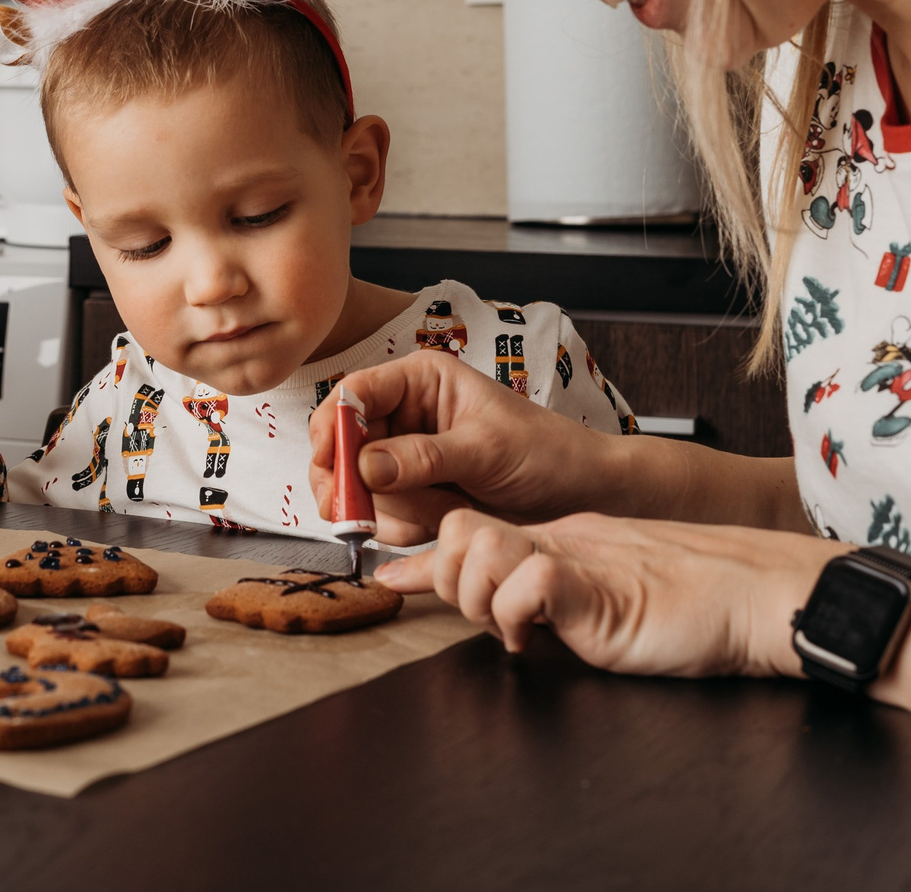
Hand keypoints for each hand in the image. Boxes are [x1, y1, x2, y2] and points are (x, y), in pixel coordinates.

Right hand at [307, 352, 620, 544]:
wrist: (582, 494)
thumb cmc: (547, 453)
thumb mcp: (487, 450)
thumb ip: (425, 456)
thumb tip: (366, 465)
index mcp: (421, 381)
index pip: (354, 394)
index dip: (333, 426)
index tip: (328, 462)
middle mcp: (406, 415)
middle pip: (344, 446)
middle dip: (353, 483)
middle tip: (355, 514)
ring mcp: (406, 457)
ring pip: (360, 487)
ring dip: (392, 511)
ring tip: (441, 511)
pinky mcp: (414, 494)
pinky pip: (382, 515)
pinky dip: (403, 528)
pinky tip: (438, 524)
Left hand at [379, 505, 839, 678]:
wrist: (758, 596)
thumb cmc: (700, 608)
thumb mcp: (609, 599)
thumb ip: (562, 600)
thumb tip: (528, 622)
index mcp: (561, 539)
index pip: (475, 533)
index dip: (427, 563)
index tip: (391, 584)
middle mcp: (558, 539)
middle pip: (459, 530)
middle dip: (450, 582)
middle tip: (494, 625)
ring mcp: (574, 557)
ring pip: (477, 546)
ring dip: (480, 599)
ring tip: (519, 632)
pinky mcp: (593, 585)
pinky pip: (526, 580)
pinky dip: (516, 615)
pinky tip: (539, 638)